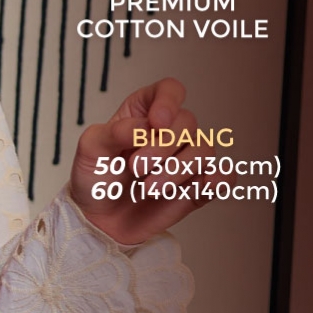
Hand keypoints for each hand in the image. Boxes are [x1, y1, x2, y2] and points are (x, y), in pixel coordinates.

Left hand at [69, 78, 219, 243]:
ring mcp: (184, 159)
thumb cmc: (95, 178)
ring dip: (178, 169)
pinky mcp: (196, 187)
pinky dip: (219, 179)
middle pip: (187, 122)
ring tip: (149, 187)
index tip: (156, 123)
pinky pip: (222, 177)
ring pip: (204, 150)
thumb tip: (143, 126)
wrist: (98, 220)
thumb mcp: (90, 149)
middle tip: (135, 167)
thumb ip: (113, 132)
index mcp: (144, 112)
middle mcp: (169, 132)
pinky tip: (202, 185)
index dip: (168, 102)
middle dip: (163, 146)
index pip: (169, 91)